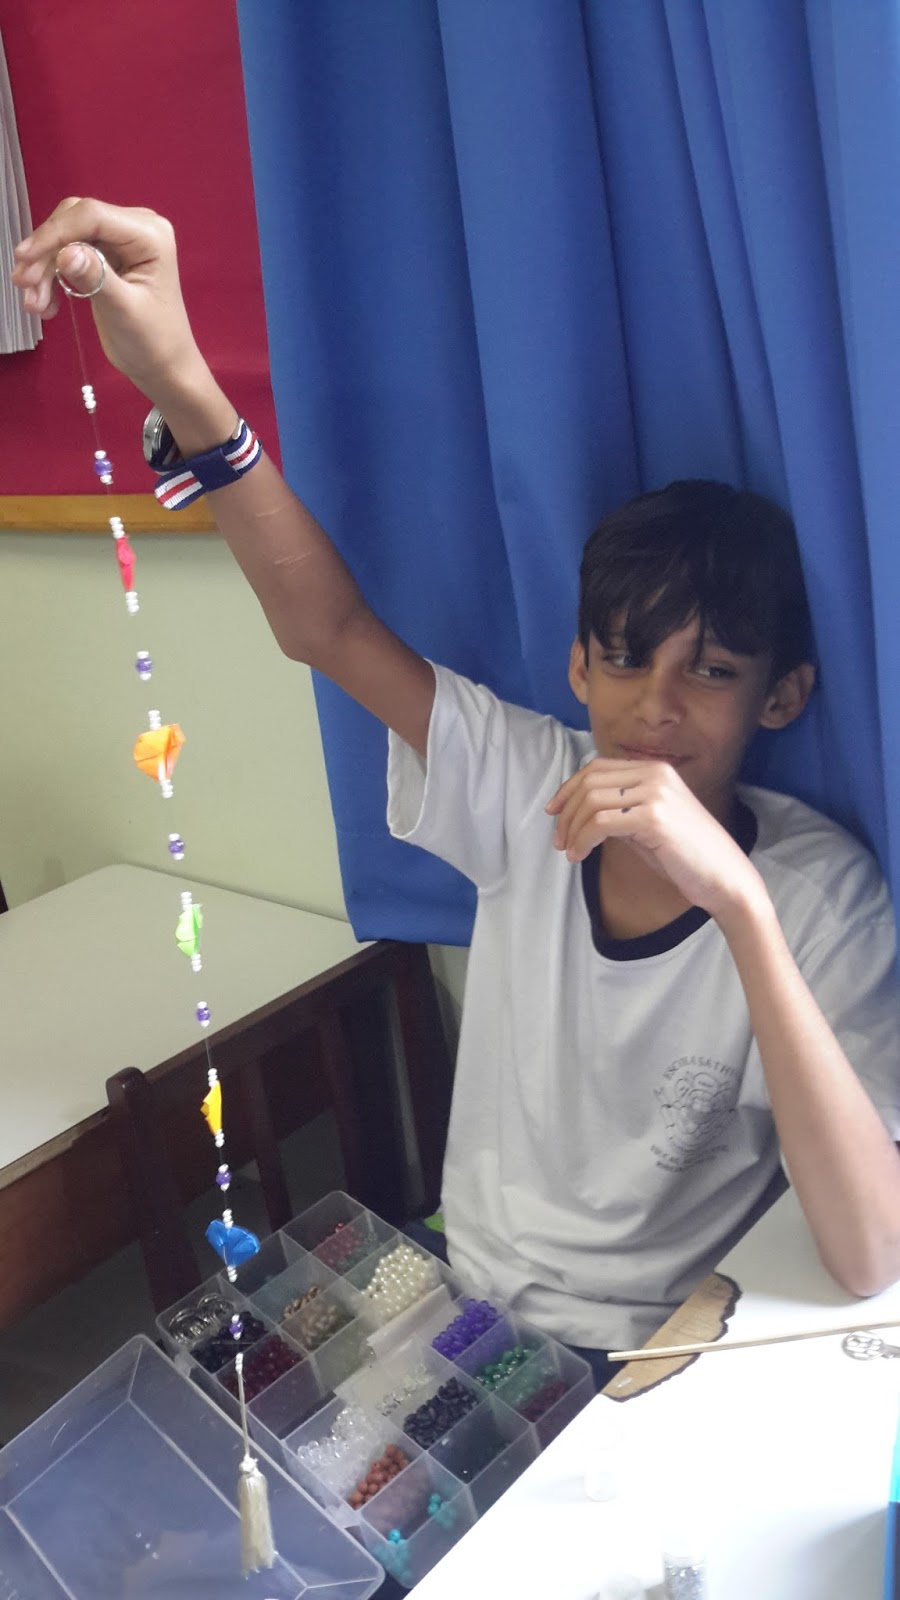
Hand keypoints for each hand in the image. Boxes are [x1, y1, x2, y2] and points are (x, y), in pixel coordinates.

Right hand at [11, 197, 202, 396]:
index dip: (54, 233)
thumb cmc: (153, 342)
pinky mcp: (104, 256)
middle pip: (73, 221)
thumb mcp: (124, 311)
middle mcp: (133, 228)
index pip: (92, 216)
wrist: (162, 367)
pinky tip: (45, 306)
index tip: (25, 259)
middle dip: (45, 252)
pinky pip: (67, 255)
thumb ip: (96, 279)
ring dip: (43, 269)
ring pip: (65, 238)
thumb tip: (65, 252)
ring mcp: (118, 241)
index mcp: (149, 234)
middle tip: (24, 285)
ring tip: (34, 305)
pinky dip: (51, 277)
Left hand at [545, 757, 761, 917]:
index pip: (597, 767)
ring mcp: (656, 793)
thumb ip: (619, 810)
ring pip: (592, 801)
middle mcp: (656, 774)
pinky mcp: (654, 818)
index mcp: (655, 769)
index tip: (554, 811)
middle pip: (590, 781)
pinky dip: (583, 840)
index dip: (568, 788)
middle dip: (567, 811)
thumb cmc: (685, 856)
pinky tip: (580, 856)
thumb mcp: (646, 823)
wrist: (724, 877)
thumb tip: (580, 812)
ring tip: (570, 851)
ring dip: (572, 829)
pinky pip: (600, 823)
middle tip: (559, 840)